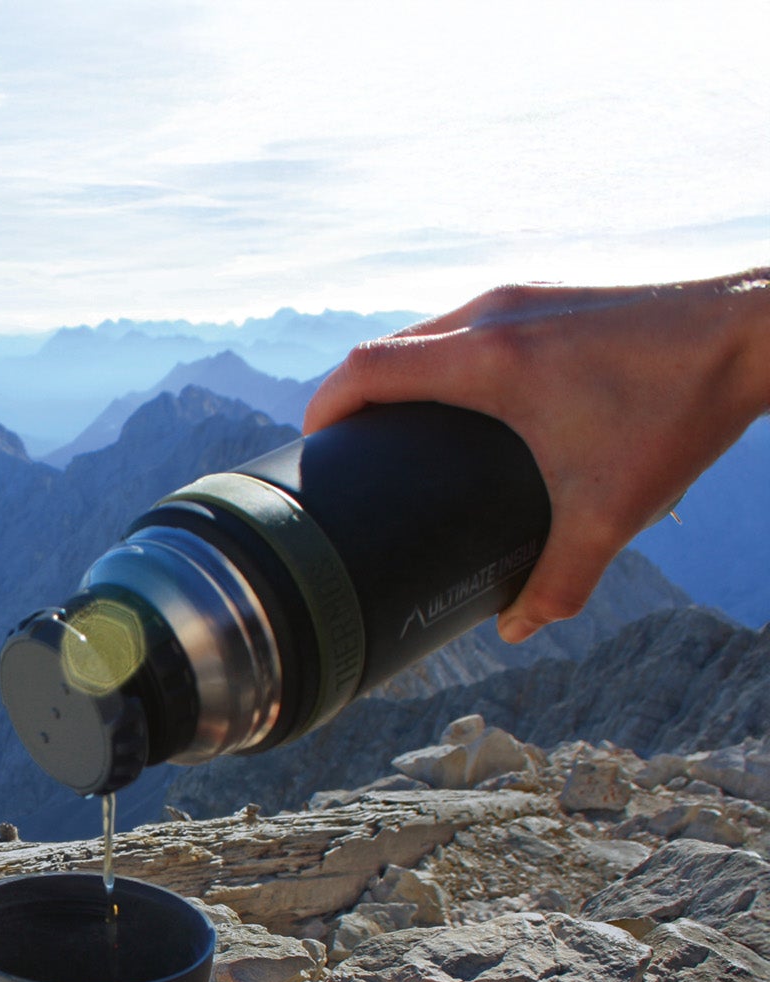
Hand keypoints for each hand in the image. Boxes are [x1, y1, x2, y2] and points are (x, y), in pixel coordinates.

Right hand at [303, 270, 769, 641]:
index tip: (311, 447)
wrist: (758, 329)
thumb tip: (515, 630)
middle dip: (356, 395)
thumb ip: (558, 581)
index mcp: (489, 362)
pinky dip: (444, 357)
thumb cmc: (680, 411)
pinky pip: (467, 322)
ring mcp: (523, 296)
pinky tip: (468, 398)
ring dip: (402, 372)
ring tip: (401, 426)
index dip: (326, 407)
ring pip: (430, 329)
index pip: (368, 368)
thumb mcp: (611, 512)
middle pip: (388, 347)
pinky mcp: (550, 295)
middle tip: (350, 450)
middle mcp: (494, 315)